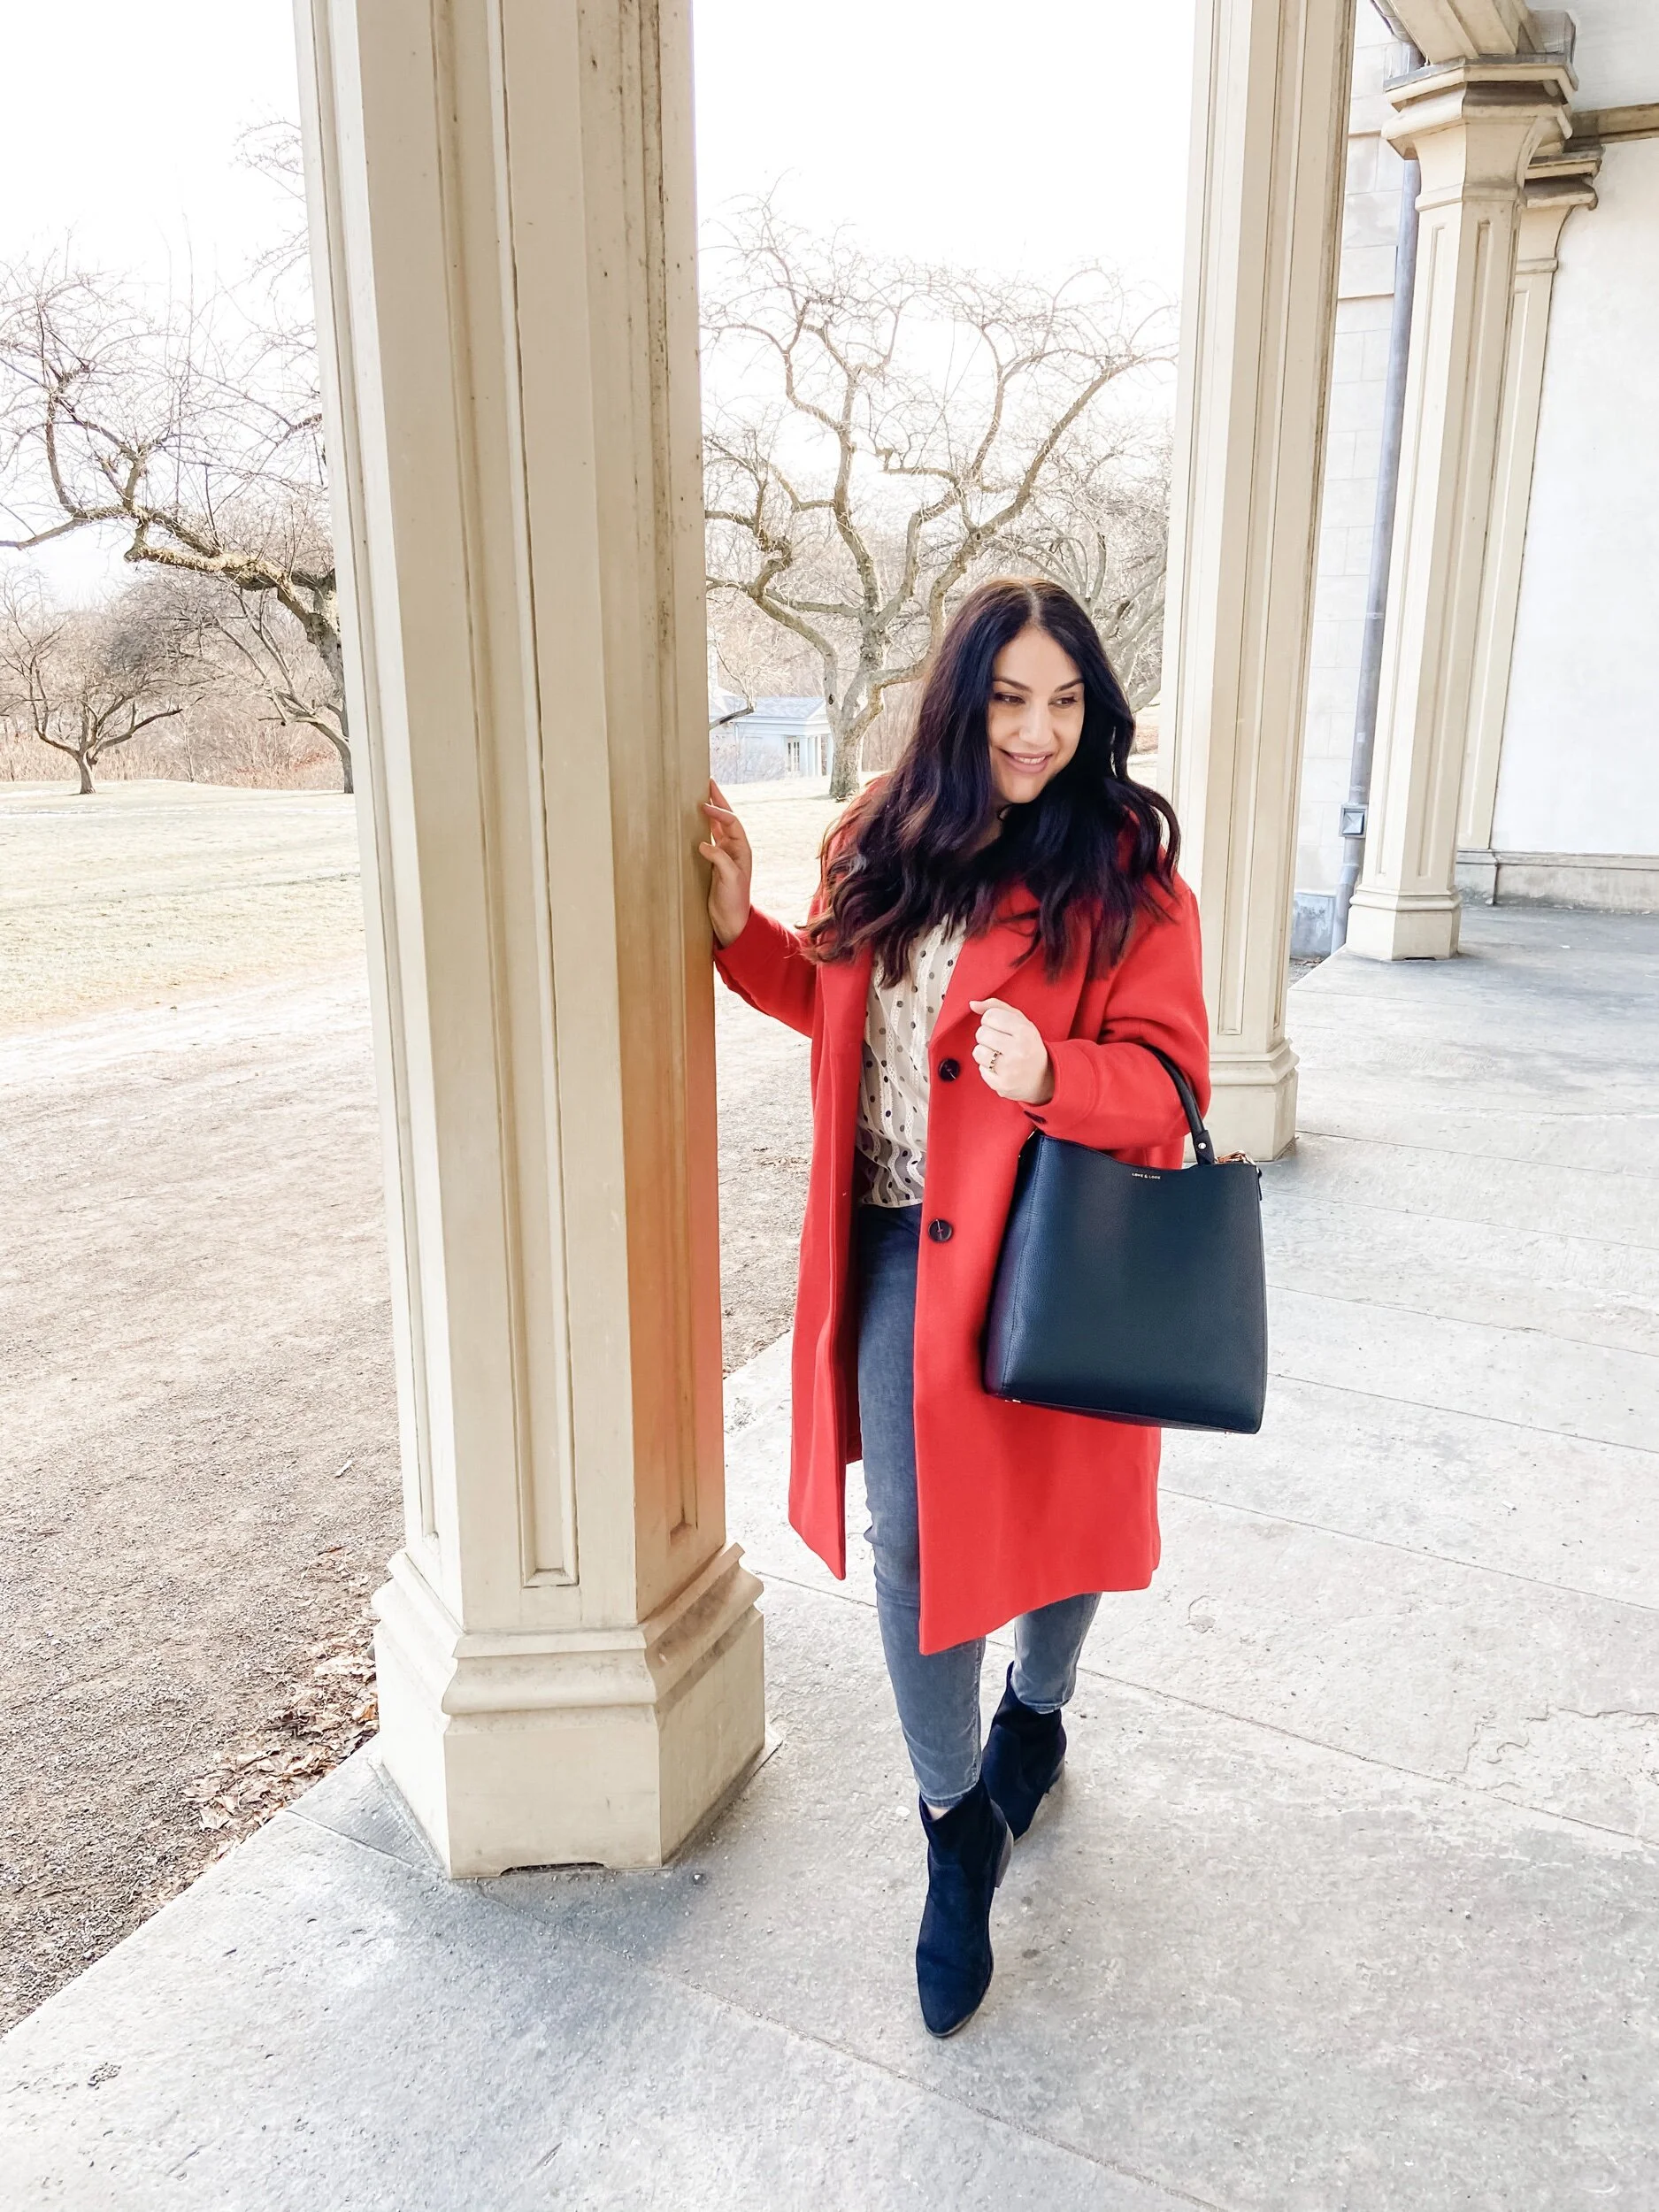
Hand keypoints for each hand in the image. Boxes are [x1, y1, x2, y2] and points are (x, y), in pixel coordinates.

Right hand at [698, 778, 752, 947]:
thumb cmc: (733, 902)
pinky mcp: (714, 862)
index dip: (719, 812)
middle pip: (726, 818)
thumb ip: (719, 860)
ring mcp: (724, 854)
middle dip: (718, 800)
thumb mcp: (729, 880)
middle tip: (708, 782)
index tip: (703, 806)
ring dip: (710, 810)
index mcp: (742, 850)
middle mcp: (734, 849)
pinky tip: (694, 820)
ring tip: (701, 795)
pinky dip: (702, 826)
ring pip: (716, 826)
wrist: (731, 921)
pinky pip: (708, 838)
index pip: (731, 823)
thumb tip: (703, 843)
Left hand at [969, 997, 1053, 1105]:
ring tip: (998, 1055)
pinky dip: (987, 1068)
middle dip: (987, 1036)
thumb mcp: (1020, 1021)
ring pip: (978, 1052)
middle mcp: (1018, 1050)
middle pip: (981, 1033)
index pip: (989, 1016)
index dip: (991, 1021)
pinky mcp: (1002, 1084)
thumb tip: (972, 1004)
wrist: (1044, 1077)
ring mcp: (1010, 1069)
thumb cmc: (1028, 1045)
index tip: (1001, 1028)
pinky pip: (981, 1070)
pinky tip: (1000, 1068)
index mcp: (1025, 1031)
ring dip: (985, 1052)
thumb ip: (996, 1007)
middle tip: (1000, 1042)